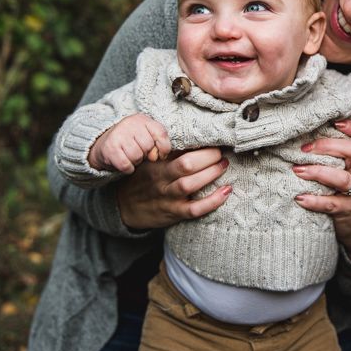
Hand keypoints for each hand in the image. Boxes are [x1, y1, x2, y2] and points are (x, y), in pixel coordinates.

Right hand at [89, 114, 171, 173]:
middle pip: (148, 146)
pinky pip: (126, 165)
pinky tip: (123, 162)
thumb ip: (157, 143)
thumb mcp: (145, 136)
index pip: (161, 133)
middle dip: (145, 154)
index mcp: (142, 119)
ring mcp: (118, 134)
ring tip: (129, 155)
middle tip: (137, 151)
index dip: (164, 147)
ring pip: (137, 156)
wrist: (103, 144)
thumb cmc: (130, 141)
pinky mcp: (110, 148)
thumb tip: (156, 156)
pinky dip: (127, 168)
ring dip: (135, 161)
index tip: (160, 154)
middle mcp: (130, 124)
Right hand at [116, 147, 230, 230]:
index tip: (213, 142)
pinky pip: (195, 209)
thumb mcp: (150, 162)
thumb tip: (195, 137)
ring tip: (224, 165)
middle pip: (186, 165)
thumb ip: (168, 152)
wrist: (125, 207)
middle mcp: (162, 180)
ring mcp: (168, 198)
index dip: (199, 147)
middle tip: (221, 153)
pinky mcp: (174, 213)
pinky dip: (213, 201)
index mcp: (157, 164)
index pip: (179, 152)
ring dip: (211, 174)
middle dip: (209, 157)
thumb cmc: (144, 179)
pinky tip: (226, 191)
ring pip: (190, 185)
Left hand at [293, 119, 350, 262]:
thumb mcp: (342, 168)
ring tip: (298, 170)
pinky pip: (331, 203)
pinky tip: (300, 198)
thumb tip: (300, 134)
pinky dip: (315, 201)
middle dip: (327, 146)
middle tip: (304, 148)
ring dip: (318, 172)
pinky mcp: (346, 209)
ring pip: (342, 178)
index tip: (336, 122)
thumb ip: (330, 153)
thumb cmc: (341, 189)